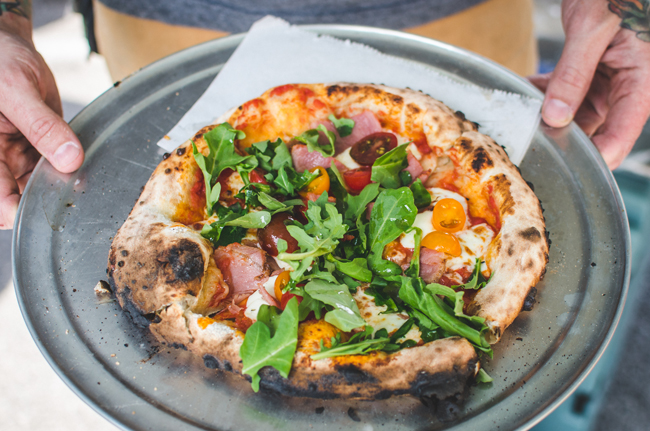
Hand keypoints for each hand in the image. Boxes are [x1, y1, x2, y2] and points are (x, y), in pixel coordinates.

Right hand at [0, 29, 83, 228]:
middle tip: (75, 190)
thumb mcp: (17, 88)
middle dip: (46, 200)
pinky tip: (82, 162)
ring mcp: (16, 157)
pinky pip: (53, 168)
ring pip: (39, 187)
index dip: (17, 213)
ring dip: (60, 185)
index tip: (48, 210)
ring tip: (81, 176)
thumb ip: (43, 126)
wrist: (6, 44)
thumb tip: (70, 159)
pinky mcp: (36, 149)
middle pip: (18, 199)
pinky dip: (68, 168)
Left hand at [528, 0, 649, 168]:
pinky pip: (564, 91)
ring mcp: (607, 79)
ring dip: (546, 114)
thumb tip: (556, 116)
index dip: (598, 156)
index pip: (622, 133)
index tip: (572, 169)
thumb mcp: (592, 30)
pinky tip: (522, 91)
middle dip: (561, 135)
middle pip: (595, 127)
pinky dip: (543, 92)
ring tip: (521, 115)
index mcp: (642, 80)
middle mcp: (626, 85)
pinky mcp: (590, 70)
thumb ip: (574, 74)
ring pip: (574, 112)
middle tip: (530, 141)